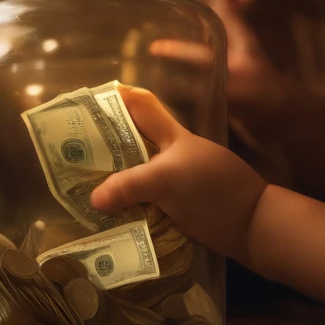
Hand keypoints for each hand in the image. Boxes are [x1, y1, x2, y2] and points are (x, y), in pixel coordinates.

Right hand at [89, 85, 266, 260]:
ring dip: (112, 180)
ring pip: (136, 175)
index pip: (141, 106)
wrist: (254, 225)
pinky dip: (126, 206)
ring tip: (79, 189)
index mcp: (172, 136)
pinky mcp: (178, 209)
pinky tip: (107, 217)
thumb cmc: (214, 189)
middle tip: (70, 156)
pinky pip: (144, 202)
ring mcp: (175, 183)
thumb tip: (93, 196)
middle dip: (103, 147)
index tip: (85, 101)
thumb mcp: (170, 179)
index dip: (117, 98)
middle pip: (132, 144)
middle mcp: (171, 156)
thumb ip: (131, 184)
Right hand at [151, 0, 288, 113]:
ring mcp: (228, 44)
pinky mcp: (224, 63)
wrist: (289, 125)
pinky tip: (169, 44)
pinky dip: (189, 25)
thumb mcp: (233, 83)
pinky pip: (204, 32)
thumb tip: (159, 47)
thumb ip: (201, 65)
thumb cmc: (266, 102)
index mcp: (232, 24)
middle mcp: (229, 27)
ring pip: (211, 5)